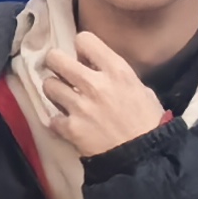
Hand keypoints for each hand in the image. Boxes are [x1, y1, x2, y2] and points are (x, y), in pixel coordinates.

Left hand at [19, 26, 170, 158]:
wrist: (143, 158)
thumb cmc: (149, 123)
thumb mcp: (141, 90)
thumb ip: (119, 76)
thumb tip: (101, 69)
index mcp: (116, 70)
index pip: (84, 39)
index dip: (80, 48)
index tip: (82, 57)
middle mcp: (94, 83)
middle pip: (56, 58)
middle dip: (55, 63)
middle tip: (60, 72)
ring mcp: (80, 106)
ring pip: (48, 85)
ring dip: (54, 91)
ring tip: (62, 98)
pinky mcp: (70, 128)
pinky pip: (52, 117)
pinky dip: (58, 122)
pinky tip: (67, 124)